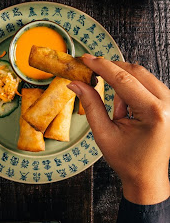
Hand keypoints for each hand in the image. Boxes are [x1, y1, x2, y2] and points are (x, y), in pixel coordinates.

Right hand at [68, 55, 169, 204]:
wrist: (148, 178)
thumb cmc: (127, 160)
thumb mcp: (103, 133)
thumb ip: (89, 103)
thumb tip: (75, 83)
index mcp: (154, 113)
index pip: (123, 79)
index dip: (101, 66)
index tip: (86, 58)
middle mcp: (168, 104)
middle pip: (134, 71)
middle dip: (111, 72)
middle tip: (91, 74)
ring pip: (140, 75)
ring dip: (122, 86)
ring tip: (118, 114)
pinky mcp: (168, 103)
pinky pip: (146, 83)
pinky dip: (131, 90)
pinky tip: (127, 111)